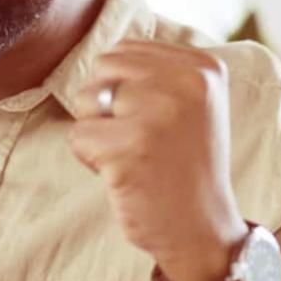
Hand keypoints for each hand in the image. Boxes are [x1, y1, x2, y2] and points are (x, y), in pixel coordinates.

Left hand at [68, 40, 246, 280]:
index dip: (123, 90)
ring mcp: (158, 114)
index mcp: (202, 67)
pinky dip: (90, 160)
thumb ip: (156, 71)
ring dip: (97, 134)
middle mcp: (186, 83)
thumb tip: (104, 56)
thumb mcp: (192, 104)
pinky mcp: (131, 147)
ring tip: (134, 158)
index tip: (154, 123)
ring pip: (85, 100)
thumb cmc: (186, 165)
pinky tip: (125, 176)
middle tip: (140, 142)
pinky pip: (78, 136)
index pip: (124, 51)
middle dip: (106, 108)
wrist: (202, 229)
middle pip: (102, 70)